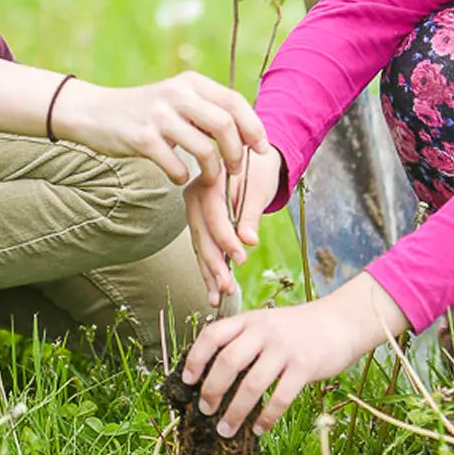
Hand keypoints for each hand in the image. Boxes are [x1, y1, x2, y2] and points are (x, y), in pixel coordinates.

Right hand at [52, 71, 267, 185]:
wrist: (94, 112)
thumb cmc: (143, 112)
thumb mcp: (176, 99)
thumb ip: (205, 108)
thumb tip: (246, 131)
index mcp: (190, 83)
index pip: (234, 101)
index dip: (254, 127)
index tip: (261, 149)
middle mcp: (177, 94)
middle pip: (225, 125)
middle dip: (236, 153)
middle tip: (235, 169)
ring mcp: (158, 116)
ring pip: (204, 149)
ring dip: (213, 171)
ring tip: (209, 179)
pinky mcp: (142, 138)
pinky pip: (176, 165)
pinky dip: (182, 177)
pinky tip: (178, 177)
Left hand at [182, 274, 408, 435]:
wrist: (340, 322)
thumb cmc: (297, 329)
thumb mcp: (267, 323)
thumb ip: (244, 340)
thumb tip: (212, 374)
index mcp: (250, 319)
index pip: (213, 335)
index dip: (196, 358)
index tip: (187, 381)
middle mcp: (264, 331)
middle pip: (228, 362)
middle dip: (211, 390)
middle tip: (205, 412)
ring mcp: (285, 348)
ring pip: (252, 385)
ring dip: (235, 412)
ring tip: (225, 430)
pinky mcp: (305, 366)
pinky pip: (280, 397)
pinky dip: (266, 417)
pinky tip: (259, 429)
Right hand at [185, 144, 282, 305]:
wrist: (254, 158)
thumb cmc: (259, 169)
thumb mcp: (259, 187)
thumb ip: (250, 214)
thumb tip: (248, 241)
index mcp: (208, 182)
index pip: (214, 216)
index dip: (226, 240)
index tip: (241, 259)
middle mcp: (195, 196)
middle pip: (202, 234)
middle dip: (214, 264)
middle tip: (226, 286)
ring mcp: (194, 210)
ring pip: (200, 245)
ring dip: (209, 272)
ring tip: (218, 296)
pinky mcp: (200, 222)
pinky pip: (203, 246)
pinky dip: (208, 267)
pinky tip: (213, 288)